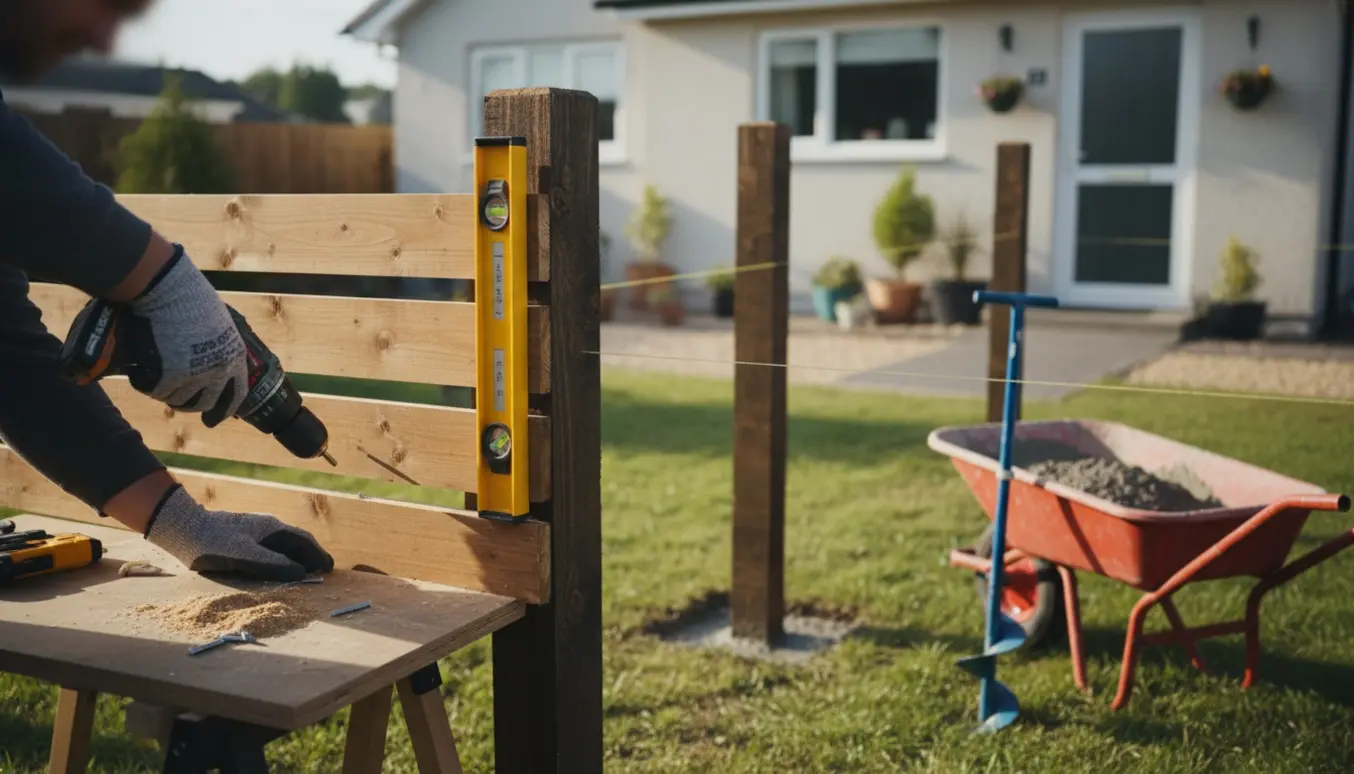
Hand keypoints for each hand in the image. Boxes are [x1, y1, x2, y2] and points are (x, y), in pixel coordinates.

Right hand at [124, 243, 247, 427]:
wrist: (168, 288)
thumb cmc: (188, 297)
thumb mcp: (215, 323)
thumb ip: (214, 344)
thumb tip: (204, 357)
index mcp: (234, 356)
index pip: (236, 393)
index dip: (224, 409)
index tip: (213, 420)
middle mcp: (219, 370)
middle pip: (204, 403)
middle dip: (189, 406)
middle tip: (175, 403)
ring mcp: (195, 376)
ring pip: (176, 399)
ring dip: (164, 392)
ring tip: (153, 377)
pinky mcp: (169, 376)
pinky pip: (154, 390)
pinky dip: (144, 384)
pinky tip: (138, 373)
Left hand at [144, 485, 334, 581]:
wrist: (181, 528)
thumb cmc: (212, 542)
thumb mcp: (245, 555)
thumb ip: (273, 564)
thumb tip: (302, 573)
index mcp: (271, 528)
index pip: (303, 540)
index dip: (318, 554)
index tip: (329, 568)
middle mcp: (265, 527)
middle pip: (294, 541)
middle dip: (310, 556)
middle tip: (321, 572)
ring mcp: (252, 531)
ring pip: (281, 544)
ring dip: (295, 558)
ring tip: (303, 572)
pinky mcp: (240, 537)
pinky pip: (268, 548)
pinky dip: (279, 558)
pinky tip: (274, 567)